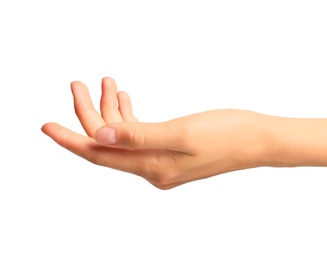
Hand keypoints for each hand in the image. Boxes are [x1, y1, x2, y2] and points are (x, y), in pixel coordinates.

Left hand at [42, 77, 271, 188]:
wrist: (258, 139)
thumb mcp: (180, 134)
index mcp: (153, 168)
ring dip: (111, 110)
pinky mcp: (173, 150)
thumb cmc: (227, 135)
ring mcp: (163, 160)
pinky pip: (140, 134)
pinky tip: (124, 97)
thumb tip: (99, 138)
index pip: (100, 156)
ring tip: (104, 81)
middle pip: (109, 144)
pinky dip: (129, 115)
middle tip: (77, 84)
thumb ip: (139, 136)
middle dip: (90, 114)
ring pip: (124, 136)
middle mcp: (154, 169)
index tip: (46, 126)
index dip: (71, 140)